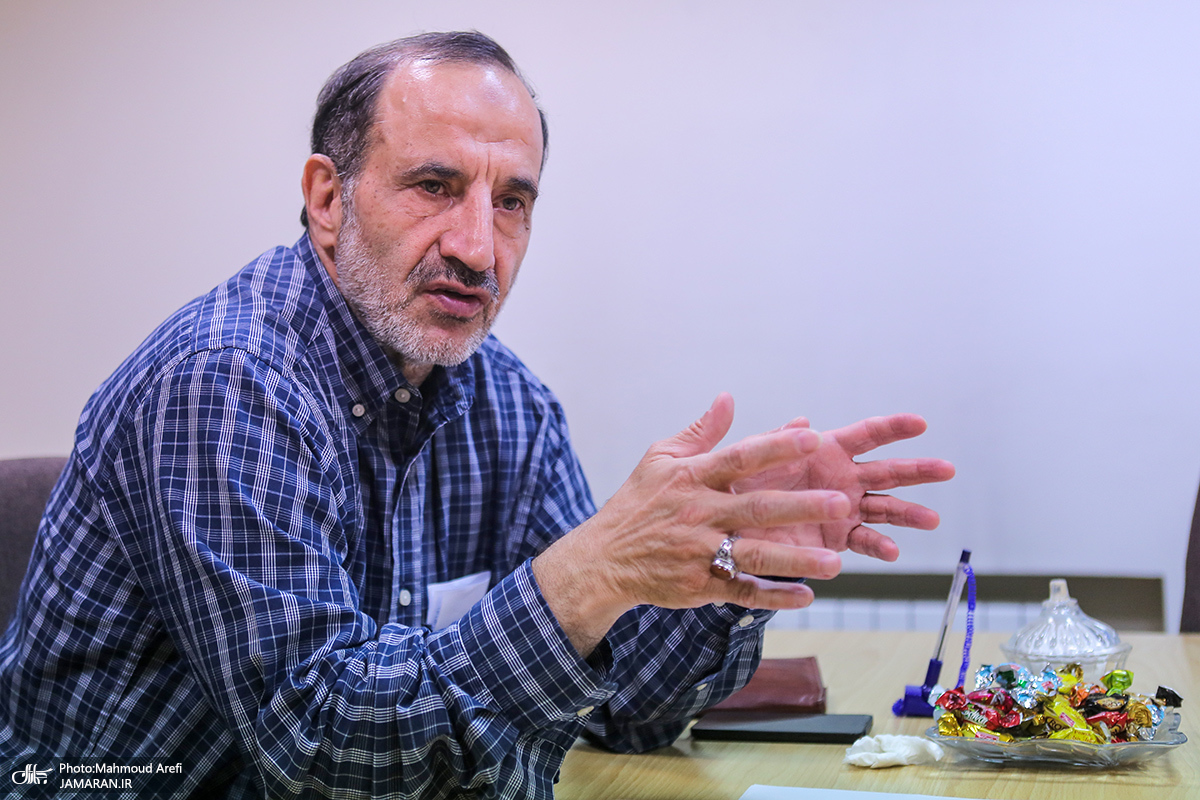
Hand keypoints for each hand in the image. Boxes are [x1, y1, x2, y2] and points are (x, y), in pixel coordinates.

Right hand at [533, 393, 857, 654]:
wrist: (603, 559)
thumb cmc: (637, 504)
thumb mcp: (660, 459)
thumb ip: (700, 433)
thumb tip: (728, 399)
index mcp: (692, 477)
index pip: (739, 458)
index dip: (775, 447)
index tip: (812, 436)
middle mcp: (699, 513)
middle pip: (756, 508)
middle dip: (800, 505)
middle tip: (841, 502)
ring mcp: (699, 552)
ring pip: (753, 555)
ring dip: (795, 559)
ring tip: (834, 562)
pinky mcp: (699, 585)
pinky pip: (742, 591)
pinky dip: (773, 595)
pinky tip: (806, 595)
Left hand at [732, 406, 955, 561]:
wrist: (734, 525)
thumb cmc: (743, 482)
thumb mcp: (753, 457)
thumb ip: (776, 440)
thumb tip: (802, 421)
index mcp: (827, 451)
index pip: (867, 435)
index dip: (893, 427)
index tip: (920, 423)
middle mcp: (843, 478)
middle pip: (888, 471)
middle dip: (917, 470)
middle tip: (947, 469)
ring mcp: (845, 509)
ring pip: (885, 507)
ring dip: (908, 513)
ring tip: (931, 519)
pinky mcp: (838, 538)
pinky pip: (864, 540)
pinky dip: (879, 545)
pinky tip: (892, 551)